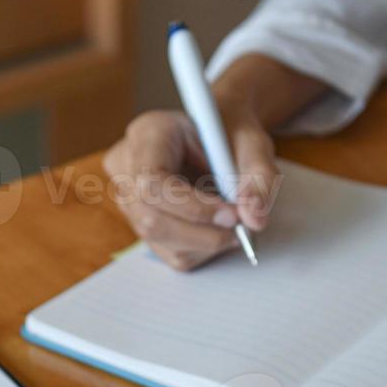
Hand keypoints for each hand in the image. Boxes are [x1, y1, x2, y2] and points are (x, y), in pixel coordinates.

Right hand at [103, 108, 278, 270]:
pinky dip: (203, 249)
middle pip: (151, 220)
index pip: (153, 182)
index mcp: (148, 134)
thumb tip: (253, 220)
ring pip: (161, 241)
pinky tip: (217, 227)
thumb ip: (259, 178)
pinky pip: (170, 253)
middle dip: (203, 233)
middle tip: (241, 226)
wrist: (217, 139)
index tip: (232, 214)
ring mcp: (129, 201)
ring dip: (207, 242)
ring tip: (235, 223)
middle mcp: (127, 169)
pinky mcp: (141, 226)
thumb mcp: (253, 144)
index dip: (192, 207)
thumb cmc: (230, 134)